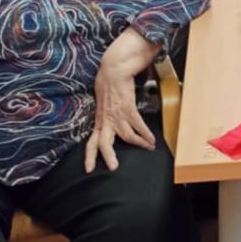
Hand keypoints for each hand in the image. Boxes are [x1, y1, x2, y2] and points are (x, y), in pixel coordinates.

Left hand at [86, 54, 156, 172]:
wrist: (112, 71)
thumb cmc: (106, 84)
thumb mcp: (102, 103)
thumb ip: (105, 113)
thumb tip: (109, 120)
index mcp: (99, 121)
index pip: (91, 143)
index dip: (89, 157)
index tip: (88, 169)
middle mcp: (106, 121)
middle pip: (104, 143)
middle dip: (109, 156)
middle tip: (114, 168)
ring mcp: (117, 116)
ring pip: (126, 136)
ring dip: (139, 143)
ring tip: (149, 147)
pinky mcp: (128, 109)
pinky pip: (138, 125)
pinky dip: (146, 133)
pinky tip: (152, 139)